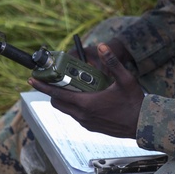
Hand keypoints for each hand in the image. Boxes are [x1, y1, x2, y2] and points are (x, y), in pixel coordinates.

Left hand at [28, 42, 143, 138]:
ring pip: (66, 110)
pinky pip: (76, 115)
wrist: (143, 125)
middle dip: (52, 91)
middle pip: (57, 102)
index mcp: (87, 103)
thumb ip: (113, 62)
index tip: (32, 79)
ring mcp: (86, 123)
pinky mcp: (91, 127)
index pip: (57, 94)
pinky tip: (86, 97)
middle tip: (53, 80)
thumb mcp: (125, 79)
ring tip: (71, 86)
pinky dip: (74, 105)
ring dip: (64, 98)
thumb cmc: (135, 102)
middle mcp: (83, 115)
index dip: (42, 86)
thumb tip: (102, 46)